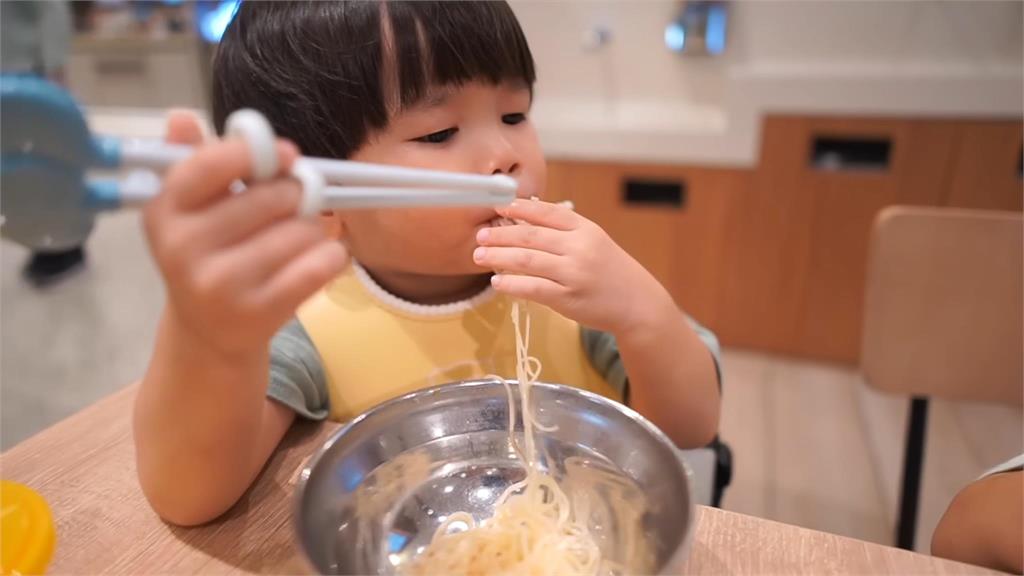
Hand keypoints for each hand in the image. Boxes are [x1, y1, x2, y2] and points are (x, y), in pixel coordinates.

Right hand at [143, 111, 348, 357]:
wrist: (209, 332)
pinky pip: (320, 264)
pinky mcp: (259, 312)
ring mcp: (220, 284)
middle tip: (295, 204)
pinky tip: (318, 258)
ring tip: (298, 238)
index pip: (209, 165)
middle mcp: (183, 248)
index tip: (287, 155)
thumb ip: (194, 160)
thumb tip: (181, 117)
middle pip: (273, 197)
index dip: (257, 153)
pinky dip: (331, 255)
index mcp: (165, 210)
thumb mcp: (190, 208)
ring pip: (301, 230)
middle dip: (296, 194)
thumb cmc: (207, 254)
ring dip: (313, 228)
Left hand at [474, 199, 674, 335]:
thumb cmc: (609, 270)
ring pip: (527, 261)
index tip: (496, 205)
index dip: (518, 207)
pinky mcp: (568, 298)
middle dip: (500, 234)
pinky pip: (533, 288)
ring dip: (499, 257)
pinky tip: (497, 281)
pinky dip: (512, 284)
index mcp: (585, 228)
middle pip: (531, 236)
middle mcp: (579, 248)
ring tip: (479, 255)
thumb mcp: (593, 240)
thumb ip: (563, 230)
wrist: (637, 303)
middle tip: (480, 235)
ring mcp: (574, 274)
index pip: (546, 212)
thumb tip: (522, 217)